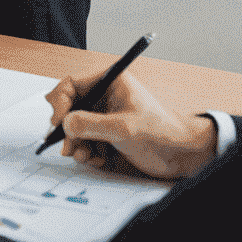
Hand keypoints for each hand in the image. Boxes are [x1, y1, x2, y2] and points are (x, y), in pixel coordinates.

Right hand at [44, 70, 218, 178]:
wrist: (183, 155)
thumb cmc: (162, 133)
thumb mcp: (123, 128)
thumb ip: (91, 124)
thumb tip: (65, 123)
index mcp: (110, 81)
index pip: (72, 84)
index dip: (60, 102)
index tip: (58, 121)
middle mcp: (105, 96)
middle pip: (72, 107)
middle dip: (68, 128)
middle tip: (67, 146)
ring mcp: (106, 115)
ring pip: (77, 126)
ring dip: (77, 143)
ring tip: (85, 157)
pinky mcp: (109, 133)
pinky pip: (87, 140)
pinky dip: (88, 151)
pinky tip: (98, 159)